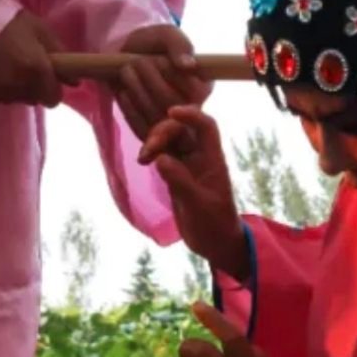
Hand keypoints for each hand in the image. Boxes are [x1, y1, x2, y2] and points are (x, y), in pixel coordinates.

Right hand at [0, 10, 66, 106]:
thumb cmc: (4, 20)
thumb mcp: (37, 27)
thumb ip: (59, 52)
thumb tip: (75, 80)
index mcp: (35, 69)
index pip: (53, 99)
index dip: (51, 88)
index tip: (44, 75)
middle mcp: (18, 87)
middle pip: (33, 99)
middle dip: (31, 85)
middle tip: (19, 62)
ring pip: (13, 99)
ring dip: (12, 87)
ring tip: (0, 63)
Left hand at [114, 24, 211, 140]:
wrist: (128, 57)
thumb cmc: (153, 44)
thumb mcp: (166, 35)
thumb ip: (179, 45)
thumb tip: (188, 65)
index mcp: (203, 85)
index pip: (192, 88)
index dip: (170, 74)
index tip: (154, 59)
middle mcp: (192, 107)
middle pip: (171, 101)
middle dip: (149, 78)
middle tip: (135, 62)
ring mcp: (171, 123)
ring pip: (155, 115)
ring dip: (136, 89)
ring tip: (126, 71)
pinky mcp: (152, 131)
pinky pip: (141, 128)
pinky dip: (128, 108)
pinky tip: (123, 91)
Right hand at [139, 104, 246, 278]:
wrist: (215, 243)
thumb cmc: (214, 225)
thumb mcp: (198, 206)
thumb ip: (181, 182)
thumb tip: (160, 159)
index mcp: (213, 159)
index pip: (206, 126)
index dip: (190, 114)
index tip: (171, 113)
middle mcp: (200, 157)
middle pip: (181, 129)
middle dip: (162, 133)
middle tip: (147, 153)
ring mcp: (186, 164)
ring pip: (168, 140)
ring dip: (153, 142)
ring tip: (141, 159)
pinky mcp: (175, 173)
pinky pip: (161, 153)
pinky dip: (151, 151)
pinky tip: (142, 158)